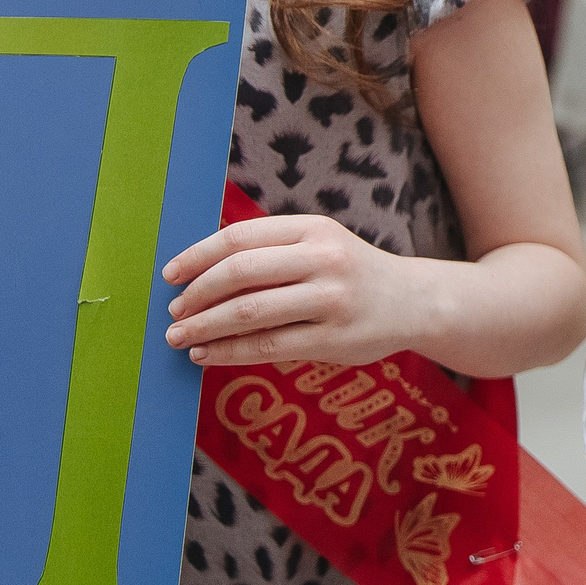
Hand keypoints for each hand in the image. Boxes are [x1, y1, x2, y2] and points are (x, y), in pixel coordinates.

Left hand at [164, 214, 433, 366]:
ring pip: (250, 312)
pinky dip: (229, 351)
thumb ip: (272, 252)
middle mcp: (325, 259)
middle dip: (196, 294)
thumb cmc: (353, 274)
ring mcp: (332, 300)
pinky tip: (207, 355)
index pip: (240, 237)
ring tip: (180, 337)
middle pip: (240, 272)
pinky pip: (268, 346)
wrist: (416, 302)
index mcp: (314, 229)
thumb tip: (197, 274)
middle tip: (173, 311)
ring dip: (205, 326)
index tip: (170, 275)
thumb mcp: (321, 246)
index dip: (197, 256)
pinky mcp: (334, 339)